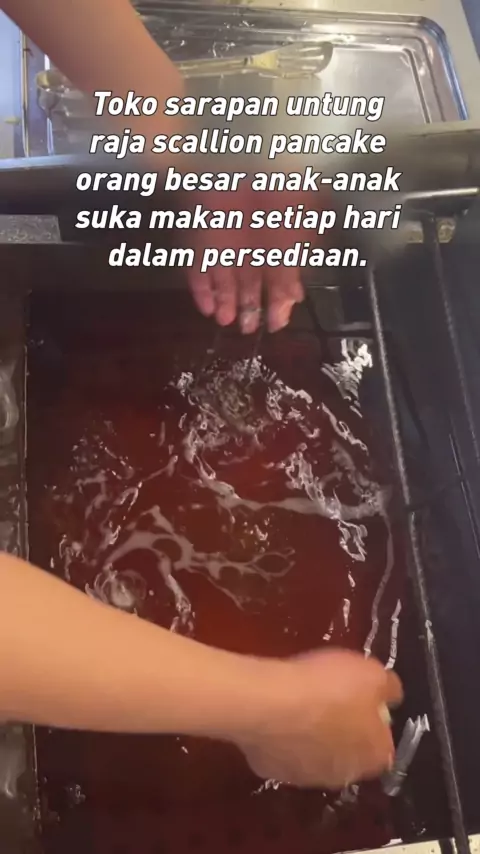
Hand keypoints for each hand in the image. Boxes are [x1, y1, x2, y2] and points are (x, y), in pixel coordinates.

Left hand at [185, 187, 317, 333]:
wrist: (245, 160)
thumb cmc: (278, 196)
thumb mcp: (291, 238)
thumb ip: (288, 271)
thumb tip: (293, 300)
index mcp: (279, 240)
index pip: (278, 278)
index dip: (277, 303)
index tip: (276, 325)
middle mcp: (252, 242)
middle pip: (250, 280)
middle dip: (249, 306)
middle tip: (248, 330)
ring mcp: (224, 239)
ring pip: (224, 277)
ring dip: (225, 301)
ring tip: (227, 321)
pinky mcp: (199, 235)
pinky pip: (198, 266)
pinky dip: (201, 288)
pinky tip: (205, 308)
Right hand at [232, 649, 402, 788]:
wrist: (271, 704)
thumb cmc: (328, 688)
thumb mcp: (372, 673)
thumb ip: (389, 687)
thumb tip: (391, 695)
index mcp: (375, 755)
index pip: (382, 742)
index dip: (372, 718)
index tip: (359, 696)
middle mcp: (345, 776)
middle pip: (349, 751)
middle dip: (342, 729)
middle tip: (329, 697)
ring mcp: (306, 778)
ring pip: (315, 754)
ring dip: (311, 735)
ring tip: (299, 702)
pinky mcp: (273, 772)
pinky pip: (283, 752)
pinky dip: (282, 737)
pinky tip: (277, 713)